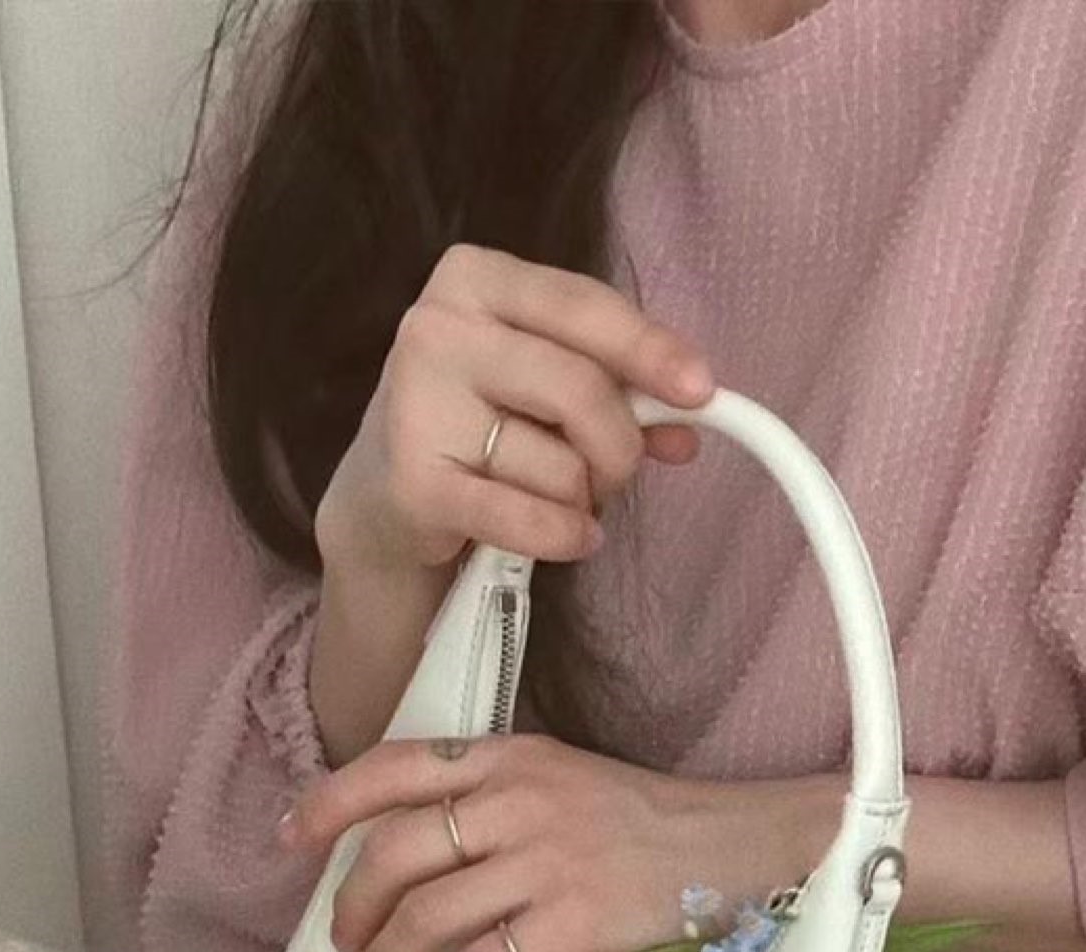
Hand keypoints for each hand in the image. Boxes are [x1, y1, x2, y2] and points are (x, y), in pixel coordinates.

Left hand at [276, 733, 830, 951]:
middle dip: (352, 908)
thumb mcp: (560, 775)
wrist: (734, 845)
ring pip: (428, 914)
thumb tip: (406, 848)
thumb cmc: (641, 820)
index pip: (394, 768)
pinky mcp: (576, 922)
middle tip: (345, 944)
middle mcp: (519, 802)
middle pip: (395, 852)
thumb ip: (489, 793)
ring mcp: (547, 862)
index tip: (293, 842)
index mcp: (507, 758)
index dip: (330, 805)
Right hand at [313, 242, 715, 577]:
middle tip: (615, 474)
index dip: (648, 349)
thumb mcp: (543, 389)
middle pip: (580, 389)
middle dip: (619, 448)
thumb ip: (616, 390)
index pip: (582, 306)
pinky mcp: (415, 483)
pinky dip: (564, 535)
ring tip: (554, 498)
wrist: (385, 501)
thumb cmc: (480, 429)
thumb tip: (691, 422)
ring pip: (561, 466)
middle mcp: (437, 328)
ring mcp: (418, 404)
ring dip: (581, 499)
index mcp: (475, 280)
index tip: (700, 389)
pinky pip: (530, 516)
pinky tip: (568, 536)